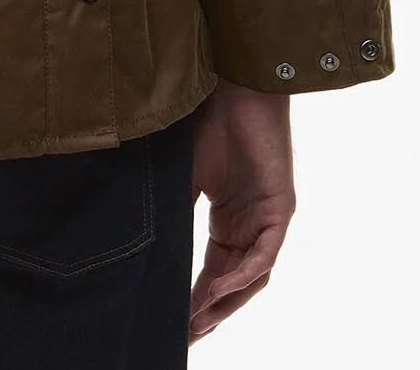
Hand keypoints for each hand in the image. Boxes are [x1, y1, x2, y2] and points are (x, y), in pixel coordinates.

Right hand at [188, 80, 295, 343]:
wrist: (233, 83)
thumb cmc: (207, 120)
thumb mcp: (183, 174)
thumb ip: (172, 209)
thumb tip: (138, 240)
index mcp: (229, 220)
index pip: (213, 272)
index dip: (194, 300)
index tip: (173, 321)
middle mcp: (252, 225)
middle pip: (234, 284)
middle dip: (209, 312)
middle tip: (184, 336)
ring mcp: (268, 218)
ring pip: (251, 277)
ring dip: (225, 303)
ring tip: (197, 323)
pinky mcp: (281, 208)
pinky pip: (264, 254)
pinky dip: (242, 274)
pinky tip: (217, 289)